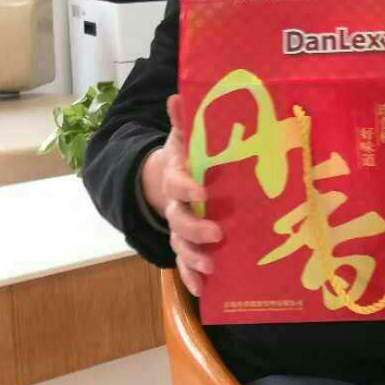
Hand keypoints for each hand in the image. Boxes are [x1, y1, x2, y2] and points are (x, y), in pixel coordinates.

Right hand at [140, 94, 221, 297]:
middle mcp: (175, 206)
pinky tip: (203, 289)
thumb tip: (176, 95)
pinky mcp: (185, 245)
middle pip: (179, 220)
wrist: (167, 179)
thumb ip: (183, 120)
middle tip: (217, 233)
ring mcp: (178, 228)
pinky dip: (190, 277)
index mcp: (177, 178)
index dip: (188, 187)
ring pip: (180, 246)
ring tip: (210, 267)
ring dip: (193, 258)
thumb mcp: (184, 138)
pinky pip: (183, 264)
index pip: (178, 183)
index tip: (204, 190)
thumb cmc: (186, 157)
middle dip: (195, 229)